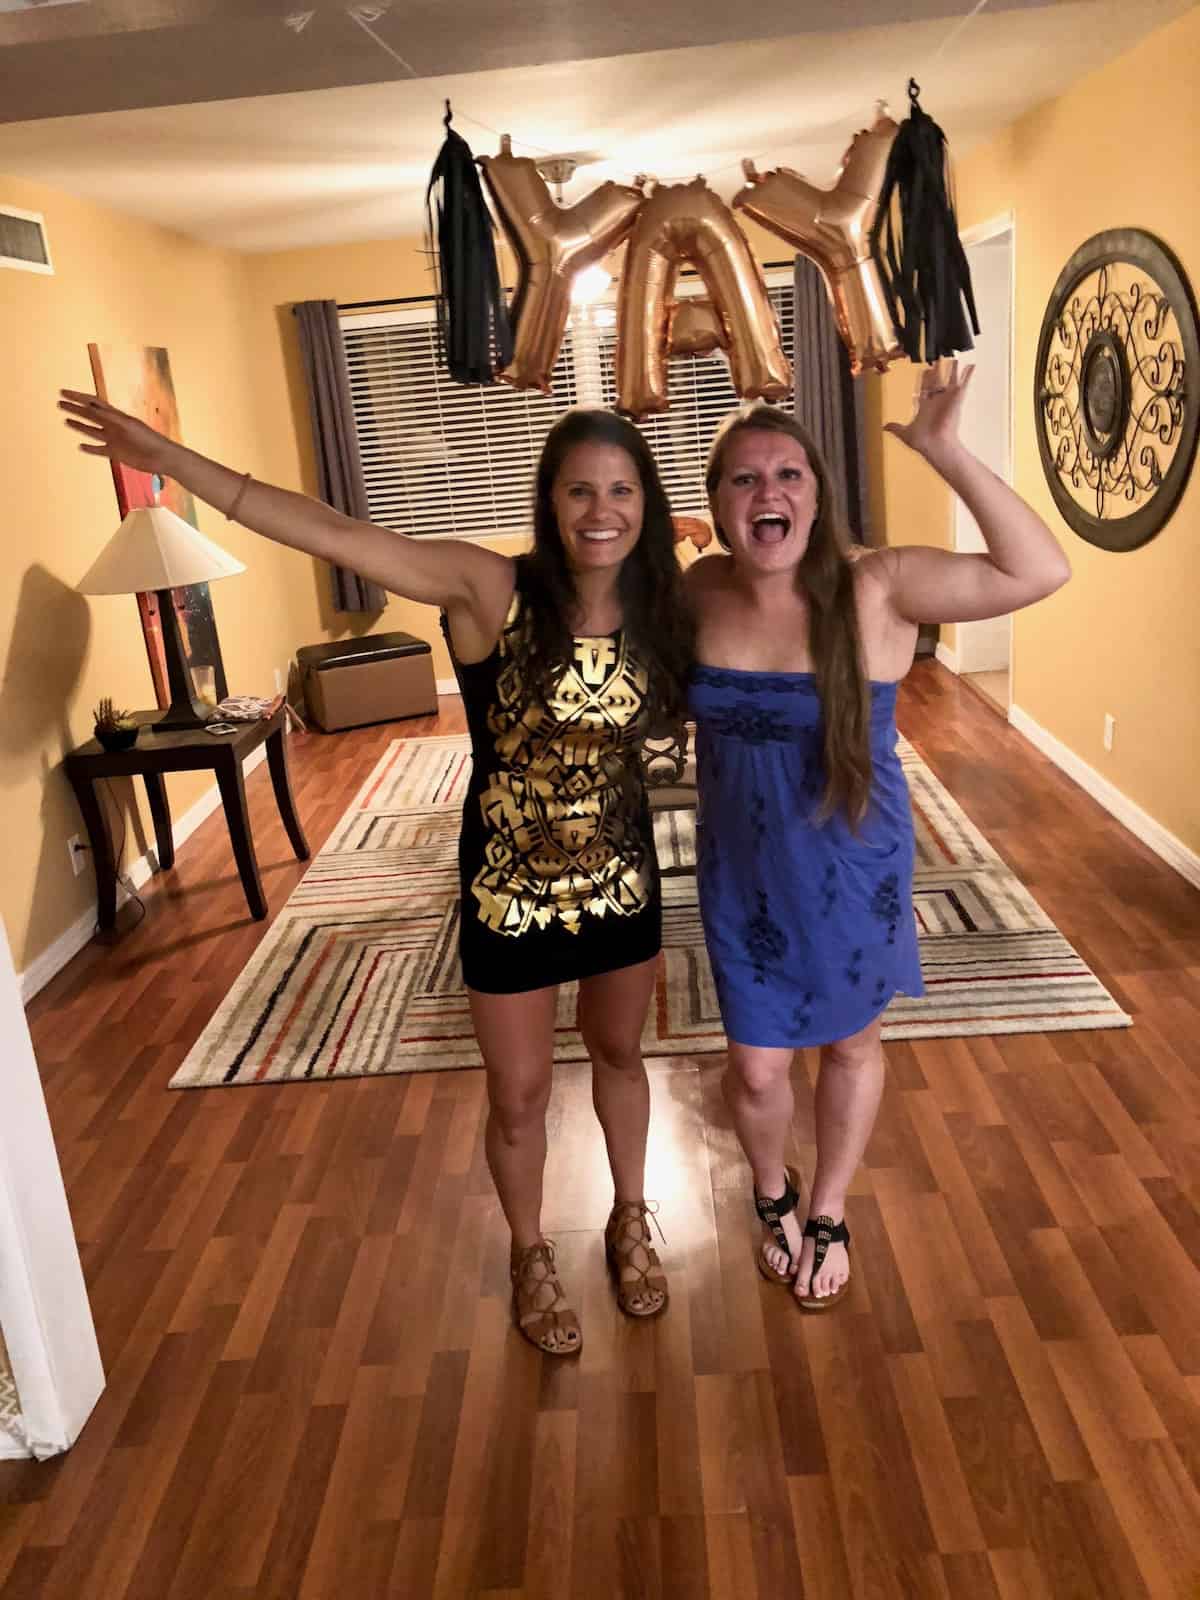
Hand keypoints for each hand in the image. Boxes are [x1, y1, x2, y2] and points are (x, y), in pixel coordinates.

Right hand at [59, 390, 175, 474]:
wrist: (163, 458)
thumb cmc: (149, 440)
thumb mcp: (128, 426)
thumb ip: (110, 417)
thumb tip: (90, 407)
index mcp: (116, 416)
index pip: (93, 402)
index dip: (78, 397)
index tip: (62, 392)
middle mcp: (113, 426)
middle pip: (90, 415)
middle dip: (74, 408)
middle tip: (59, 403)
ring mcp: (115, 440)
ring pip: (92, 431)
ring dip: (79, 426)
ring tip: (65, 421)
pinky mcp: (117, 454)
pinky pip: (100, 450)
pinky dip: (90, 448)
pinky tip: (81, 447)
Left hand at [884, 359, 974, 458]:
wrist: (935, 445)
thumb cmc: (923, 442)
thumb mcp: (905, 433)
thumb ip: (896, 428)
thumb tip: (884, 427)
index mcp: (925, 407)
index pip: (925, 389)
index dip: (925, 379)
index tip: (925, 370)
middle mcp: (937, 401)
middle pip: (937, 382)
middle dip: (937, 371)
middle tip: (937, 360)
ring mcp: (947, 399)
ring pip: (950, 380)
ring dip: (952, 369)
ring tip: (955, 358)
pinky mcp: (957, 399)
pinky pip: (964, 383)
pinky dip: (968, 374)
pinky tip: (972, 364)